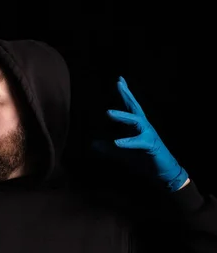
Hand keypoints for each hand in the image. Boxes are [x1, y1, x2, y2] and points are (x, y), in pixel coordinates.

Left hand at [92, 76, 188, 191]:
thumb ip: (106, 148)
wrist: (161, 172)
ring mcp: (148, 135)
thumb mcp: (120, 153)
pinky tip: (117, 142)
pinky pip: (139, 142)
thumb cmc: (142, 159)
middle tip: (119, 83)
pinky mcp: (150, 146)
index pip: (129, 106)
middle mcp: (144, 126)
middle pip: (134, 107)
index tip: (119, 80)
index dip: (125, 93)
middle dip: (126, 95)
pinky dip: (128, 142)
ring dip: (122, 116)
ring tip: (108, 113)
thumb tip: (91, 144)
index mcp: (136, 126)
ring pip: (136, 121)